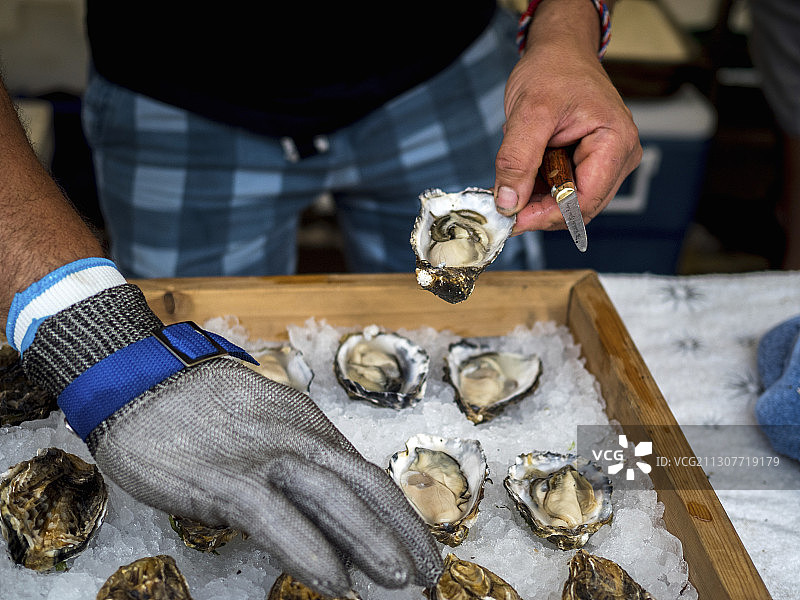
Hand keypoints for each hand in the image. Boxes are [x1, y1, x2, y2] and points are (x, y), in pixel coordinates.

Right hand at [21, 284, 441, 596]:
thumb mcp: (262, 429)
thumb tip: (318, 518)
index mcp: (309, 428)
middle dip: (402, 533)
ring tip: (403, 580)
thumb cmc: (201, 410)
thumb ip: (293, 468)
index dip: (400, 515)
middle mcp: (298, 439)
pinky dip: (310, 551)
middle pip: (364, 487)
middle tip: (429, 573)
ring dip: (372, 542)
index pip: (366, 475)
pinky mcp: (225, 478)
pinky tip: (335, 581)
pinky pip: (277, 519)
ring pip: (333, 500)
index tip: (423, 547)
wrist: (142, 380)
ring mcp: (265, 457)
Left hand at [493, 0, 640, 233]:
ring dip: (537, 198)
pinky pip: (563, 189)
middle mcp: (619, 157)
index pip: (584, 202)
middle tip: (504, 206)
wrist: (560, 50)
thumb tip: (508, 203)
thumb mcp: (529, 112)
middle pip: (578, 207)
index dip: (546, 216)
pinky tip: (523, 173)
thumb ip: (517, 160)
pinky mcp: (591, 162)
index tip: (512, 220)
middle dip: (539, 209)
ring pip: (568, 201)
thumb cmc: (554, 69)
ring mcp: (607, 161)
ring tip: (512, 179)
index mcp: (616, 143)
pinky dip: (539, 188)